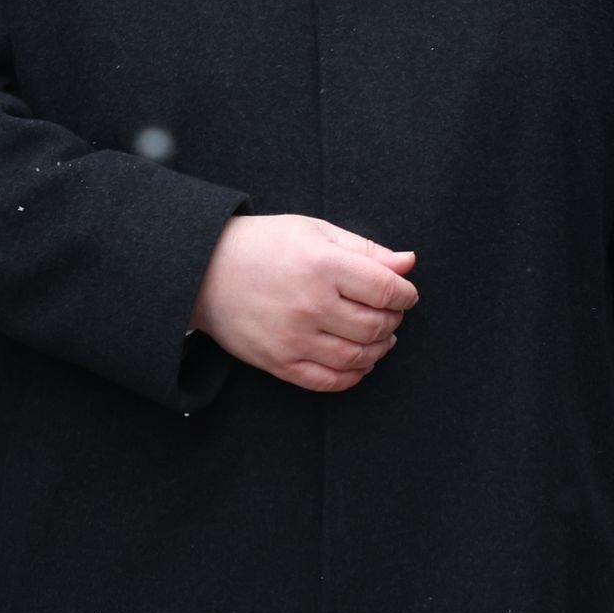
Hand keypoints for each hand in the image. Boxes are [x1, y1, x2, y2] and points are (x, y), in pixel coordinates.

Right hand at [191, 213, 415, 392]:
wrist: (204, 270)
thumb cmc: (263, 245)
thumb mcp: (315, 231)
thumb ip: (365, 249)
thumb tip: (408, 263)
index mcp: (323, 265)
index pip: (386, 289)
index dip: (405, 294)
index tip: (405, 293)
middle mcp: (311, 304)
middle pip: (376, 325)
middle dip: (394, 320)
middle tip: (391, 313)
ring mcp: (294, 338)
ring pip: (358, 356)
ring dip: (379, 349)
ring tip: (380, 337)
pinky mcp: (279, 362)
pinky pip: (329, 381)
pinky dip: (353, 376)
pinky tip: (359, 362)